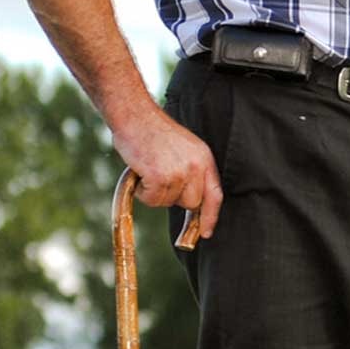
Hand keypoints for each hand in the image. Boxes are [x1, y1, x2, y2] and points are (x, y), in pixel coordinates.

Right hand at [114, 105, 222, 238]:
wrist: (135, 116)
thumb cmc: (155, 133)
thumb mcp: (185, 148)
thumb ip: (192, 172)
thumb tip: (190, 202)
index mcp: (204, 159)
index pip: (214, 194)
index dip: (210, 216)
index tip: (205, 232)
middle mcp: (195, 166)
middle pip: (190, 203)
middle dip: (174, 197)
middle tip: (159, 179)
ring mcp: (178, 172)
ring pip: (168, 202)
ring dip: (155, 192)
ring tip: (149, 168)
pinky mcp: (160, 177)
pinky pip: (152, 199)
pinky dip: (142, 191)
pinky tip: (140, 171)